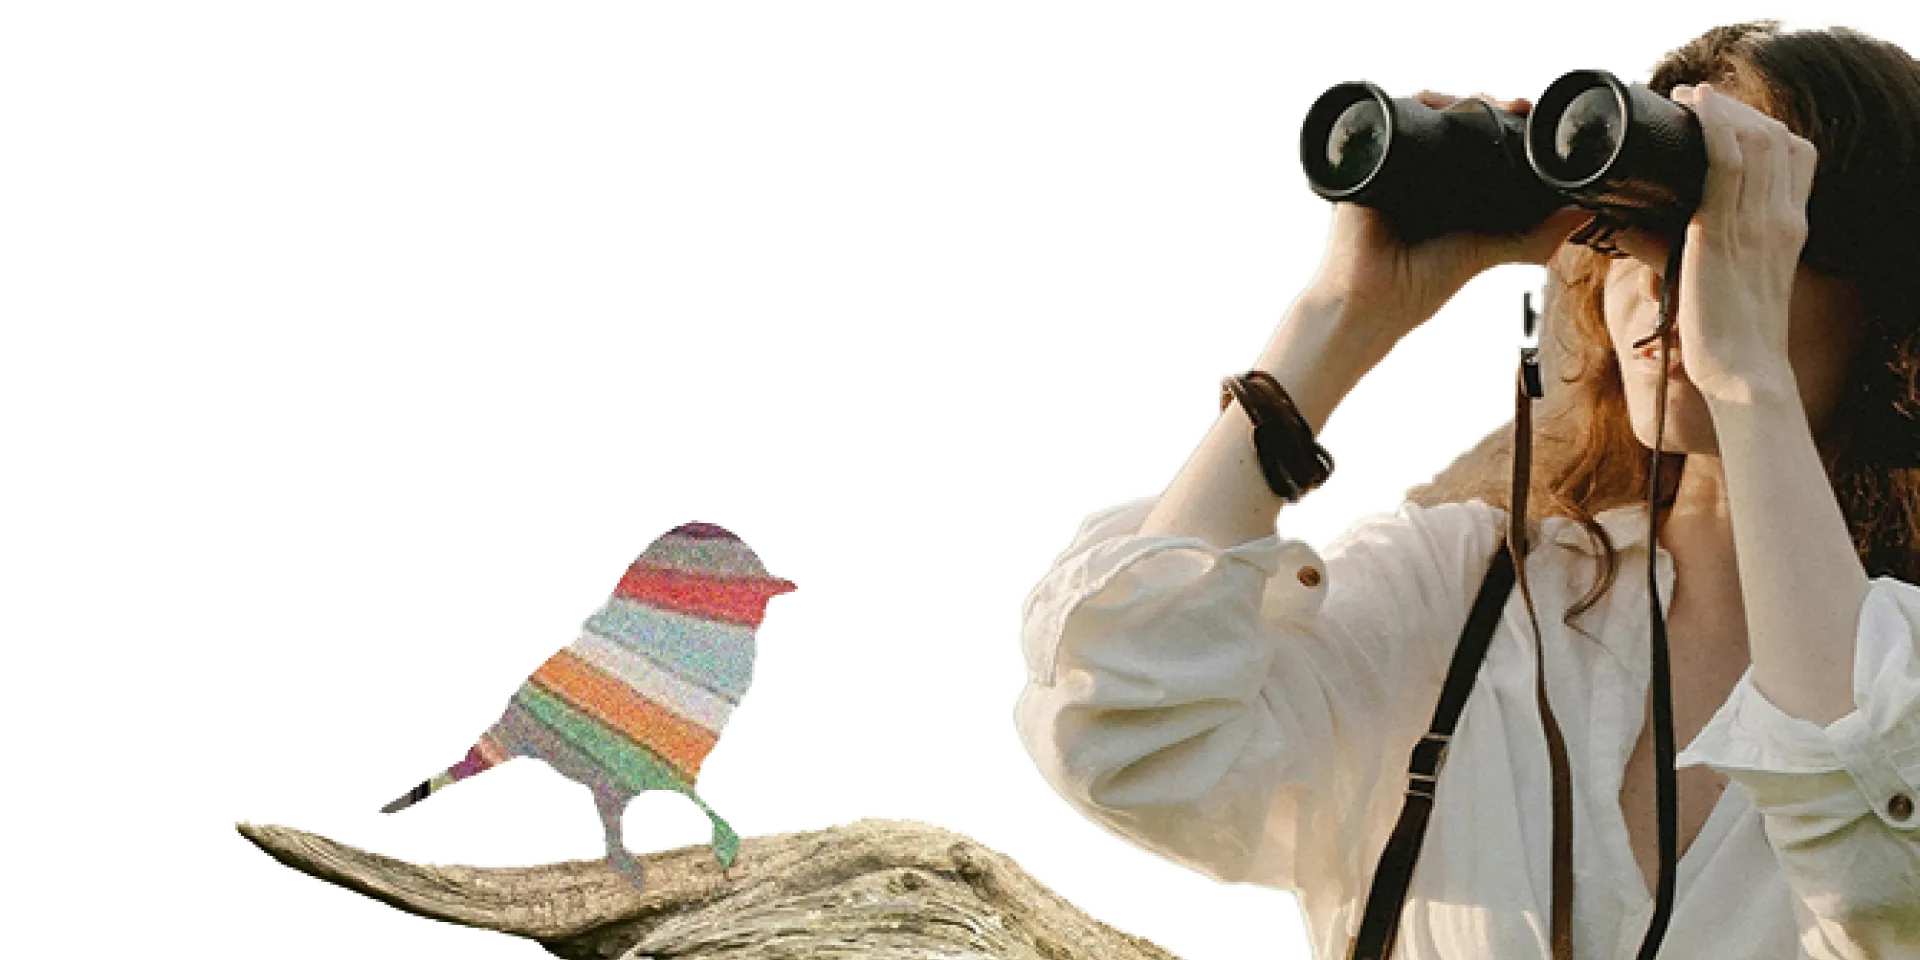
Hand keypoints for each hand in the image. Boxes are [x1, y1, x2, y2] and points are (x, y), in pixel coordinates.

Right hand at [1308, 89, 1593, 337]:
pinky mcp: (1370, 160)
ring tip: (1483, 101)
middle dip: (1487, 102)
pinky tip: (1430, 97)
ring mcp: (1398, 161)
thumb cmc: (1418, 284)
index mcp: (1454, 185)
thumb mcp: (1486, 252)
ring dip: (1453, 97)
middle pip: (1458, 119)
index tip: (1530, 112)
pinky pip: (1390, 121)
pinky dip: (1408, 103)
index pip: (1484, 139)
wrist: (1367, 300)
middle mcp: (1426, 168)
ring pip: (1428, 114)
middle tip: (1517, 105)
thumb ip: (1532, 237)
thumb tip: (1586, 214)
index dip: (1509, 121)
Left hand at [1650, 82, 1816, 402]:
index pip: (1795, 156)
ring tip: (1690, 97)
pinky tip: (1694, 107)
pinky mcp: (1723, 231)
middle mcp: (1781, 217)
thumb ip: (1724, 251)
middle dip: (1738, 111)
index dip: (1765, 127)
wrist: (1746, 373)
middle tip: (1700, 100)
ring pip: (1751, 140)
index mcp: (1790, 228)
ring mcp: (1756, 221)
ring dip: (1720, 110)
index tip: (1731, 118)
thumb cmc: (1733, 339)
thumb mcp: (1740, 283)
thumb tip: (1678, 232)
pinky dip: (1711, 126)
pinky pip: (1725, 161)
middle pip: (1774, 138)